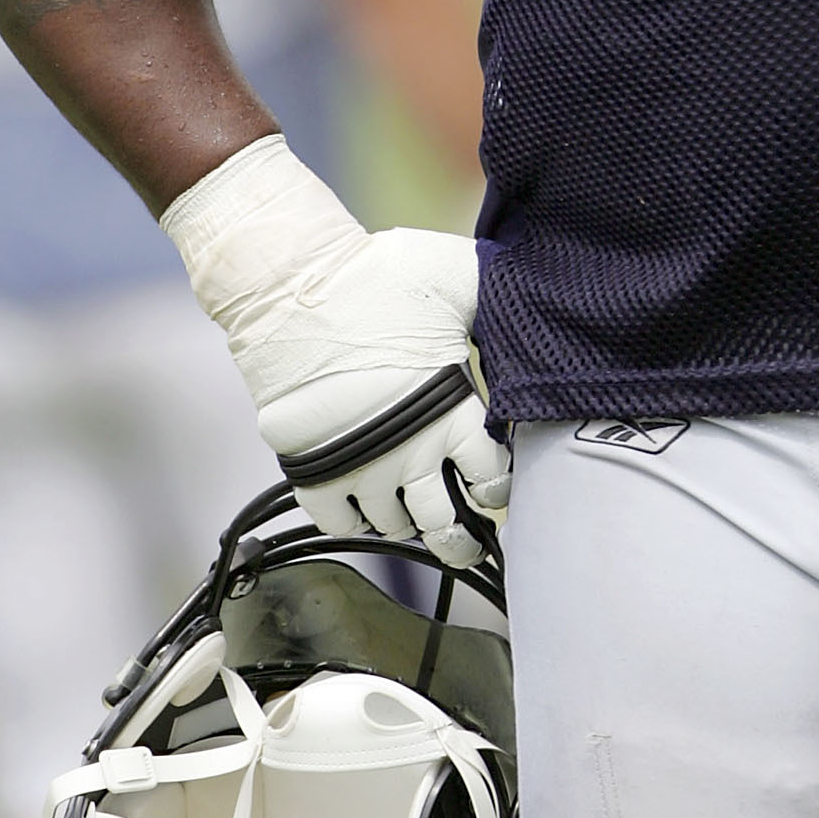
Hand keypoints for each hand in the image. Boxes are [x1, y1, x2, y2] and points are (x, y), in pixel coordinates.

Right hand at [162, 137, 507, 567]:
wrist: (291, 285)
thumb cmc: (373, 275)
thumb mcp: (456, 276)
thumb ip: (492, 302)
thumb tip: (527, 301)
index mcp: (454, 410)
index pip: (492, 479)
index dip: (497, 486)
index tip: (493, 484)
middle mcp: (411, 450)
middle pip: (445, 524)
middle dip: (460, 538)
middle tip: (465, 541)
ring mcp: (360, 466)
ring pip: (393, 525)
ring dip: (404, 520)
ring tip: (411, 509)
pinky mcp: (312, 470)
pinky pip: (338, 524)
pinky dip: (351, 521)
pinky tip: (361, 506)